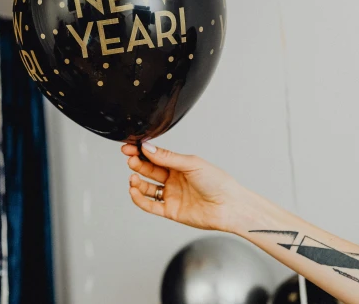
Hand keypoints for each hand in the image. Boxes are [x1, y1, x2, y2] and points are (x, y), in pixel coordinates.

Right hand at [121, 142, 252, 232]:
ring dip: (137, 182)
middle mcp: (173, 180)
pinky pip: (150, 205)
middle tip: (131, 160)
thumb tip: (147, 148)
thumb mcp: (191, 164)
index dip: (141, 153)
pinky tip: (134, 192)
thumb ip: (168, 157)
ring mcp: (171, 195)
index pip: (155, 157)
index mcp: (179, 166)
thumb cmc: (218, 182)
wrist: (230, 206)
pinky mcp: (171, 211)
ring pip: (147, 188)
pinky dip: (140, 199)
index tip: (128, 148)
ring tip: (133, 178)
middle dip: (138, 165)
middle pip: (149, 171)